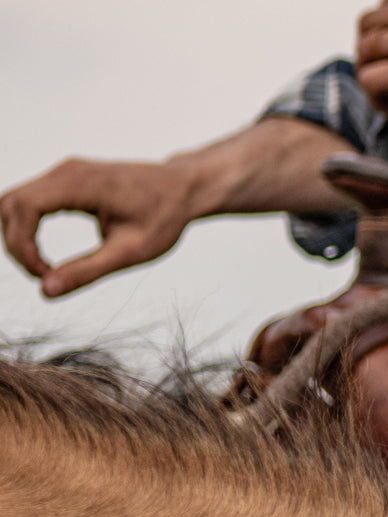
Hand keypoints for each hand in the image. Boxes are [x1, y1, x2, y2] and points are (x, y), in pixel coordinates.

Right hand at [0, 159, 195, 297]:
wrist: (186, 189)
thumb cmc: (165, 217)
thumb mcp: (131, 252)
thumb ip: (87, 271)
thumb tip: (45, 290)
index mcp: (80, 183)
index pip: (21, 208)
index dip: (20, 246)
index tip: (42, 274)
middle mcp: (67, 172)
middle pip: (9, 204)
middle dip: (15, 244)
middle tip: (42, 274)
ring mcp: (65, 173)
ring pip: (15, 203)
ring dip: (18, 237)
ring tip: (46, 267)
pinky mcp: (67, 180)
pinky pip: (30, 202)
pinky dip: (28, 229)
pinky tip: (46, 255)